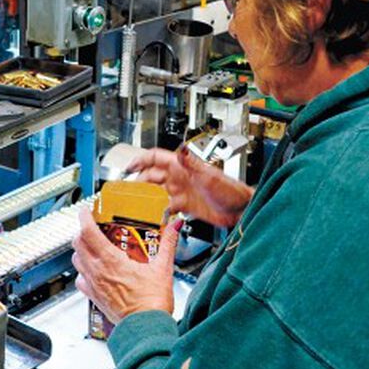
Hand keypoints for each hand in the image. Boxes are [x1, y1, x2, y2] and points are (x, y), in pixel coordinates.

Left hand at [72, 207, 180, 324]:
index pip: (88, 232)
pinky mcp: (94, 297)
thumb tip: (175, 226)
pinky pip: (80, 280)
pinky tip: (94, 271)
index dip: (84, 218)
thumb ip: (168, 243)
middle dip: (82, 231)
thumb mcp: (163, 268)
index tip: (86, 211)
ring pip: (77, 260)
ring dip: (81, 250)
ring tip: (93, 247)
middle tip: (92, 227)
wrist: (146, 328)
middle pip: (78, 243)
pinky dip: (83, 271)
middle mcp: (98, 271)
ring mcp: (93, 285)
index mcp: (112, 261)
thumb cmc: (152, 303)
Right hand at [127, 147, 251, 227]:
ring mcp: (181, 191)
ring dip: (145, 198)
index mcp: (182, 166)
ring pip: (156, 192)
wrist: (242, 210)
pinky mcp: (185, 205)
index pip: (155, 158)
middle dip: (137, 182)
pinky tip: (152, 217)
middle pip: (151, 176)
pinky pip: (165, 207)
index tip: (127, 167)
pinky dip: (157, 212)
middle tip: (126, 192)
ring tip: (134, 206)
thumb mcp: (209, 175)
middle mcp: (180, 177)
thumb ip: (192, 163)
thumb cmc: (231, 191)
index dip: (140, 160)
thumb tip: (180, 150)